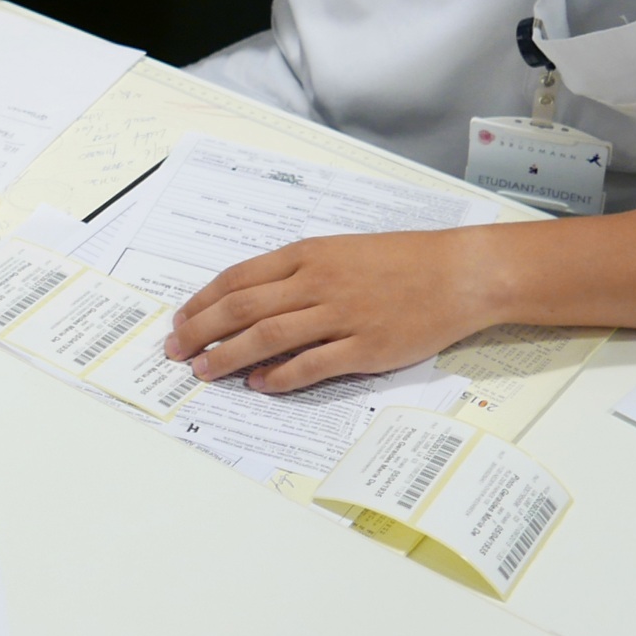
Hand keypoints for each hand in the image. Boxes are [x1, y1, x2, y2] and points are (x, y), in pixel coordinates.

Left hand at [162, 229, 500, 392]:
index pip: (238, 278)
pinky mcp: (366, 347)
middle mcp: (318, 281)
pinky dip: (279, 376)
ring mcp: (342, 315)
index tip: (181, 320)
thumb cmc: (400, 260)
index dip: (202, 302)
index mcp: (307, 254)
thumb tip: (250, 305)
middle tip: (176, 352)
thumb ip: (295, 274)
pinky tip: (258, 384)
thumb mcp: (339, 251)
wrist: (459, 272)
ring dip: (228, 356)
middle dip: (200, 331)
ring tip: (204, 371)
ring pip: (267, 337)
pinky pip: (311, 365)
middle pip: (242, 308)